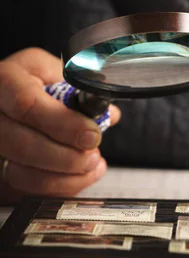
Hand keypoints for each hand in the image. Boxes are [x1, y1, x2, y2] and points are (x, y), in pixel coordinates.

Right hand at [0, 48, 120, 202]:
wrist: (11, 91)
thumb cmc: (32, 78)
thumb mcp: (53, 69)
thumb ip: (80, 89)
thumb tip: (109, 115)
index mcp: (6, 80)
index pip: (28, 105)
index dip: (63, 124)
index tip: (92, 134)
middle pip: (23, 145)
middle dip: (67, 157)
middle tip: (93, 154)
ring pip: (22, 173)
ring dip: (65, 177)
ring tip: (91, 166)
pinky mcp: (1, 166)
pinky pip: (25, 187)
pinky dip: (57, 187)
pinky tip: (79, 176)